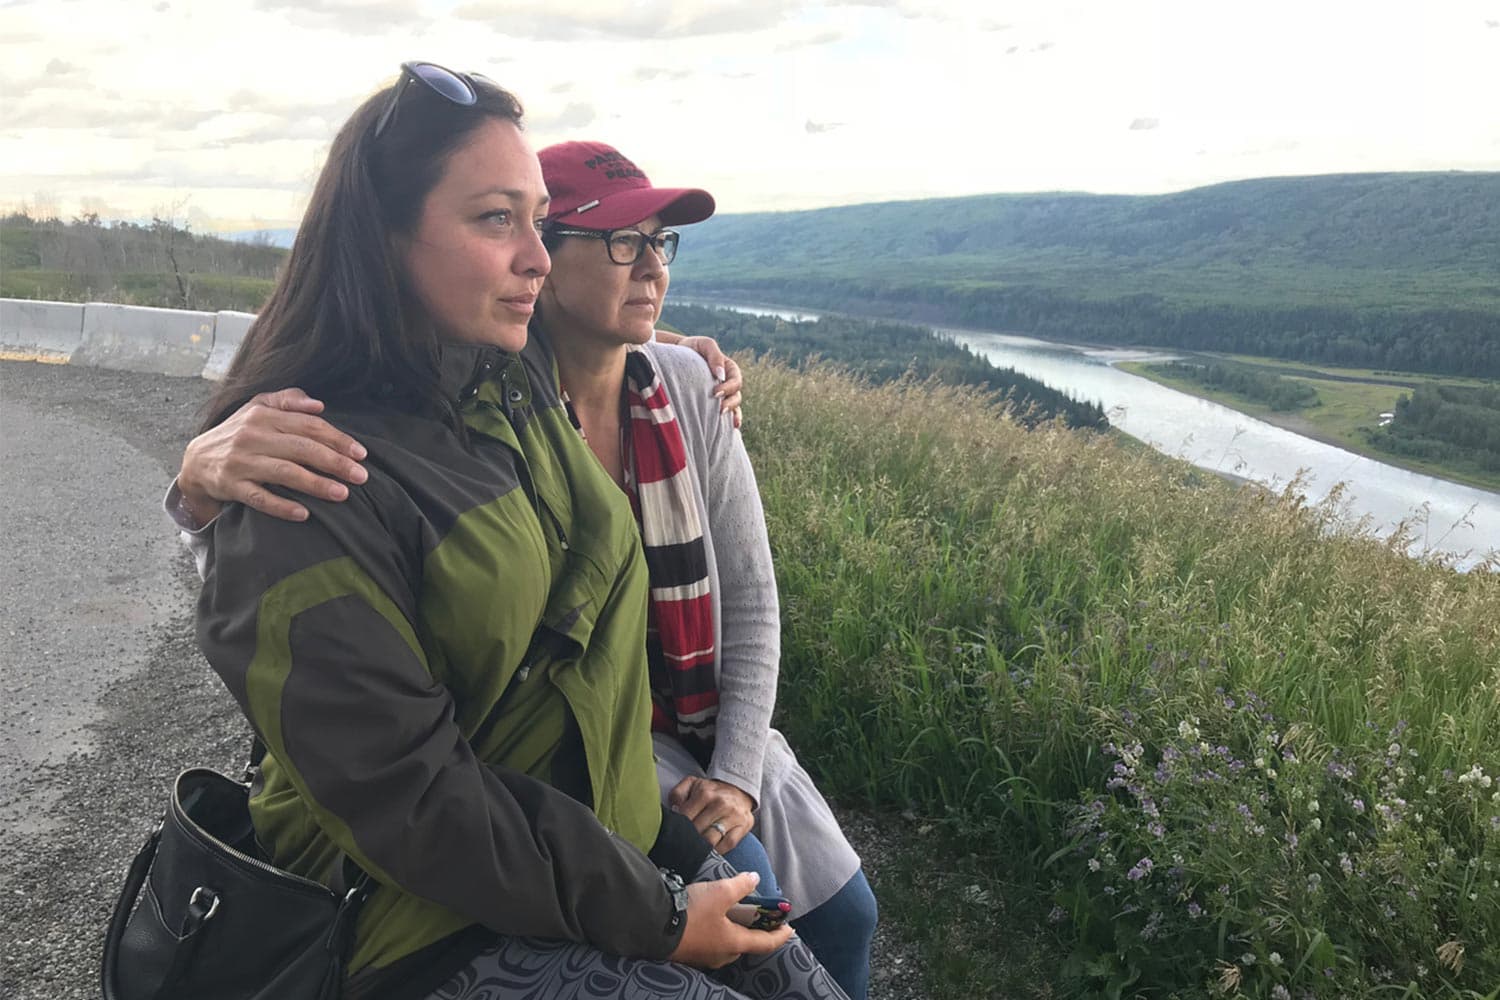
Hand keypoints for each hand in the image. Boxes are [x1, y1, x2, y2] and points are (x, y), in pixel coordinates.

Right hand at [178, 388, 367, 524]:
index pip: (308, 426)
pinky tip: (304, 514)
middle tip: (361, 476)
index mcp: (263, 416)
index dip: (337, 439)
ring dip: (316, 484)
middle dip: (335, 462)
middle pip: (302, 449)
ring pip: (284, 473)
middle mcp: (252, 436)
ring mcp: (240, 462)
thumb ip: (288, 401)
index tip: (361, 454)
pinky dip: (282, 507)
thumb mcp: (258, 408)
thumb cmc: (239, 433)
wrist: (196, 461)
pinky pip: (260, 498)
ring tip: (343, 494)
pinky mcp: (231, 486)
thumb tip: (319, 405)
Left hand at [664, 332, 743, 428]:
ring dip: (731, 414)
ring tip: (722, 420)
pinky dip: (727, 423)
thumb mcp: (704, 345)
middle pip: (736, 396)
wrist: (676, 355)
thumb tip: (720, 374)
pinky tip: (728, 429)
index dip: (728, 388)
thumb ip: (714, 356)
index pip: (736, 381)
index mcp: (729, 369)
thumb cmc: (692, 348)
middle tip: (720, 410)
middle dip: (730, 404)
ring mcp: (721, 395)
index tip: (715, 393)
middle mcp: (728, 383)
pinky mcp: (712, 404)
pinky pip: (724, 415)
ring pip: (733, 407)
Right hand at [667, 870, 793, 967]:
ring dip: (733, 931)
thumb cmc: (691, 913)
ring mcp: (703, 956)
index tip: (790, 929)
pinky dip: (717, 932)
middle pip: (745, 944)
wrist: (652, 926)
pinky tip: (709, 919)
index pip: (765, 943)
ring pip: (726, 944)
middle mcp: (721, 955)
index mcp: (734, 943)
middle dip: (754, 932)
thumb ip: (741, 885)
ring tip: (733, 914)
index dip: (780, 936)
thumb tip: (755, 879)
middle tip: (758, 917)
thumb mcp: (720, 892)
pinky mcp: (688, 952)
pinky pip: (710, 943)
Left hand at [669, 776, 754, 852]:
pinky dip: (718, 851)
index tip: (675, 833)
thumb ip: (678, 793)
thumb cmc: (712, 792)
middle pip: (697, 830)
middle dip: (688, 838)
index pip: (686, 817)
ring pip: (711, 839)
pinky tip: (710, 851)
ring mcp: (733, 816)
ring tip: (695, 849)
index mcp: (705, 793)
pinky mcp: (743, 826)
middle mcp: (720, 804)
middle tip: (683, 843)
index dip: (678, 827)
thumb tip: (674, 809)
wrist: (739, 790)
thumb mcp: (693, 784)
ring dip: (701, 847)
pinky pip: (728, 844)